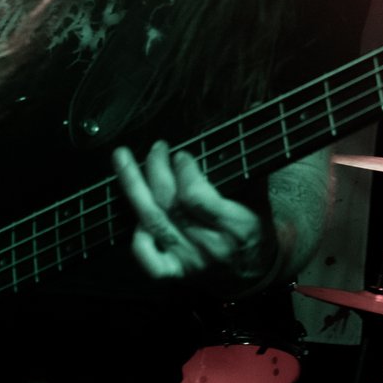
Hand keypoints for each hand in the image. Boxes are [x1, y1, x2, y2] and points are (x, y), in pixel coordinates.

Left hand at [112, 140, 273, 286]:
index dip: (183, 172)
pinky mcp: (175, 272)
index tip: (182, 154)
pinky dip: (137, 234)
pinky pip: (147, 257)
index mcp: (234, 226)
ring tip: (122, 158)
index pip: (195, 197)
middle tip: (157, 147)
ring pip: (151, 221)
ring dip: (133, 186)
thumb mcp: (260, 196)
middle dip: (156, 168)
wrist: (255, 271)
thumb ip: (248, 161)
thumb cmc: (256, 227)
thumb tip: (251, 110)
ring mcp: (188, 260)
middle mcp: (207, 245)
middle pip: (169, 204)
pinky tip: (134, 211)